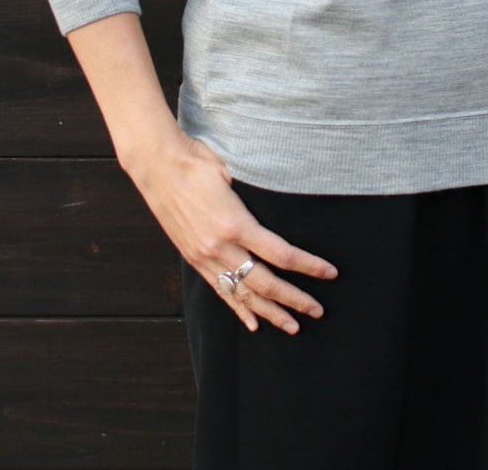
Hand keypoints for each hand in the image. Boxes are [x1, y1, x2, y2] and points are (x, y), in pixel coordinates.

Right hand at [125, 129, 338, 333]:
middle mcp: (220, 246)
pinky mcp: (194, 258)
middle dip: (294, 299)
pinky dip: (238, 309)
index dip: (308, 266)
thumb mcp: (232, 171)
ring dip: (270, 313)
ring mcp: (205, 256)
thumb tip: (284, 192)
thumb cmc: (198, 161)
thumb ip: (256, 190)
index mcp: (235, 223)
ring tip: (292, 327)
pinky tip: (252, 324)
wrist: (157, 166)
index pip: (281, 254)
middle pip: (265, 283)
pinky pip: (220, 291)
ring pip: (243, 294)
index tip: (330, 273)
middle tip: (318, 311)